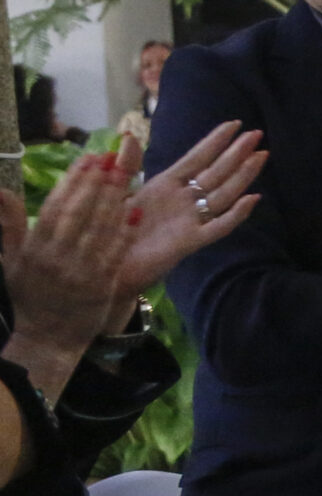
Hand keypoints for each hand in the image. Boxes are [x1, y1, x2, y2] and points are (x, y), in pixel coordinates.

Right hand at [2, 155, 138, 398]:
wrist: (47, 338)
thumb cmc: (30, 295)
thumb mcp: (12, 260)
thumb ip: (8, 224)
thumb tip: (0, 189)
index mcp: (34, 249)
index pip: (55, 208)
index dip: (73, 181)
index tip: (88, 158)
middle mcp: (56, 259)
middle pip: (79, 214)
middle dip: (96, 184)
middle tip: (112, 157)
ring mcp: (80, 273)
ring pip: (99, 231)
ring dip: (113, 201)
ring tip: (125, 175)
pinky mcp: (101, 287)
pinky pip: (115, 256)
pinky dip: (125, 234)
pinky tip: (135, 214)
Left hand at [118, 121, 263, 295]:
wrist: (106, 268)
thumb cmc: (109, 230)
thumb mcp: (114, 192)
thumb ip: (126, 166)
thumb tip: (128, 136)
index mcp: (165, 185)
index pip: (196, 158)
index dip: (215, 141)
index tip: (234, 123)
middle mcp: (183, 200)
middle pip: (216, 172)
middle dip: (236, 153)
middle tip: (257, 134)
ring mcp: (190, 220)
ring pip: (223, 194)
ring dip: (242, 175)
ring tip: (260, 156)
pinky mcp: (191, 242)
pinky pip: (218, 227)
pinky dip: (236, 214)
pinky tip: (252, 199)